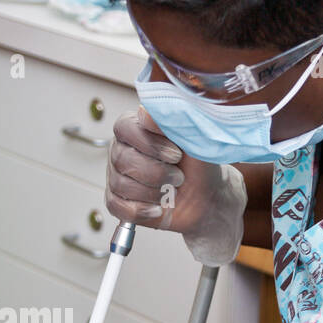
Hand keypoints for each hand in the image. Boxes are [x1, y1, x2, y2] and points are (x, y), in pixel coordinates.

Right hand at [105, 107, 247, 265]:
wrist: (206, 197)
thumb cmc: (198, 165)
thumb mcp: (191, 139)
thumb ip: (169, 121)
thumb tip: (144, 111)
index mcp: (136, 128)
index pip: (124, 128)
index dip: (149, 143)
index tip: (176, 154)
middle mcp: (122, 150)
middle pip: (122, 159)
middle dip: (156, 172)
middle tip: (179, 177)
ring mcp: (117, 176)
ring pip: (121, 185)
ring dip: (152, 192)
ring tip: (171, 191)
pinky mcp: (118, 202)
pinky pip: (116, 207)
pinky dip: (140, 211)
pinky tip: (158, 209)